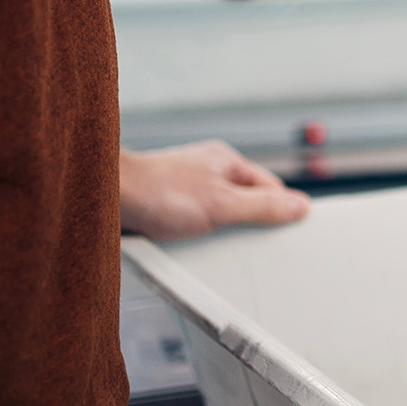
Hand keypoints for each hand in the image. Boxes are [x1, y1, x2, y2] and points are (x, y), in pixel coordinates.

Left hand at [120, 142, 310, 241]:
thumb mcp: (222, 205)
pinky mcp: (166, 204)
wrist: (106, 196)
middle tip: (241, 239)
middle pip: (245, 201)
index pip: (270, 186)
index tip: (285, 230)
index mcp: (226, 161)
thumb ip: (263, 207)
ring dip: (215, 232)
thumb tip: (300, 206)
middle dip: (246, 223)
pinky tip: (186, 243)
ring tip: (207, 242)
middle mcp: (206, 170)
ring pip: (218, 214)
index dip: (279, 209)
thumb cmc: (158, 192)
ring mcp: (185, 186)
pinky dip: (193, 236)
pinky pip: (192, 222)